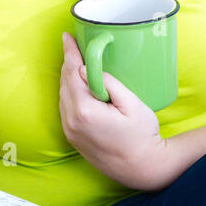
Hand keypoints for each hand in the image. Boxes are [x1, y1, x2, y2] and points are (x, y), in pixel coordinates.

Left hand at [59, 32, 173, 190]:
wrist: (141, 169)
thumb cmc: (141, 136)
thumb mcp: (131, 103)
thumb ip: (108, 83)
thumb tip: (87, 69)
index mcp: (84, 110)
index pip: (72, 73)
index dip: (69, 52)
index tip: (67, 36)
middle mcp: (71, 121)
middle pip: (65, 82)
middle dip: (69, 63)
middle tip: (75, 46)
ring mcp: (69, 130)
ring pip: (63, 95)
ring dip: (69, 78)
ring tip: (79, 63)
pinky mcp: (72, 136)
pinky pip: (66, 107)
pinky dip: (70, 92)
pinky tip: (80, 85)